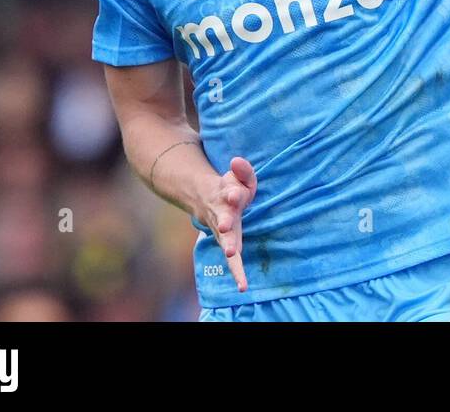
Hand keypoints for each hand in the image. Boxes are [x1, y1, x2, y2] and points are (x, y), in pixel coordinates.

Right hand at [202, 156, 256, 292]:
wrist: (206, 201)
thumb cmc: (230, 189)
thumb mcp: (237, 176)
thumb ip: (242, 170)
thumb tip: (237, 161)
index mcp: (226, 194)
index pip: (230, 191)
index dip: (233, 192)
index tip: (235, 194)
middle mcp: (222, 214)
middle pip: (224, 217)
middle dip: (225, 221)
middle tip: (225, 226)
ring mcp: (223, 229)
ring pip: (225, 238)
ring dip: (229, 244)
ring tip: (231, 253)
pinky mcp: (227, 242)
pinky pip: (232, 260)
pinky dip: (237, 272)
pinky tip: (243, 286)